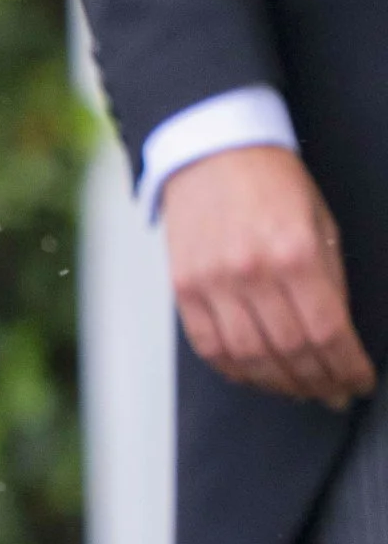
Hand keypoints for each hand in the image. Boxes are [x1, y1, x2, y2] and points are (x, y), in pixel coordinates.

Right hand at [161, 147, 375, 407]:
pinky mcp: (184, 288)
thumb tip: (338, 339)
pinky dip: (236, 370)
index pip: (327, 331)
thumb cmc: (272, 182)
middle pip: (290, 352)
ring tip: (300, 389)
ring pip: (250, 359)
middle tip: (333, 393)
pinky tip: (257, 375)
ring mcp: (213, 282)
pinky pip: (210, 347)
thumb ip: (329, 281)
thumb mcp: (320, 223)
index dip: (347, 367)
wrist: (213, 150)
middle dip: (319, 382)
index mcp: (295, 251)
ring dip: (280, 384)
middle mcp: (251, 271)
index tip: (358, 381)